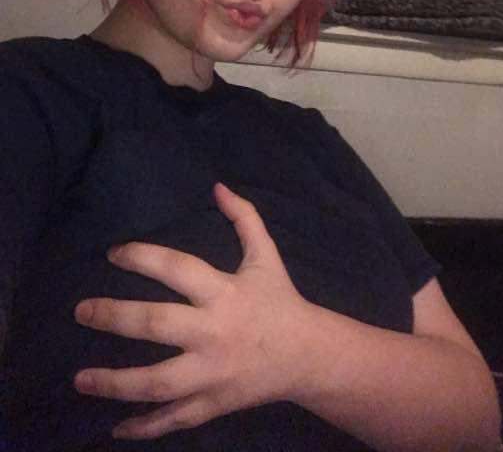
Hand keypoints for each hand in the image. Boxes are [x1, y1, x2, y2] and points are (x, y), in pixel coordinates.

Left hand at [74, 183, 315, 438]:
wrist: (309, 356)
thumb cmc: (280, 300)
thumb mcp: (265, 255)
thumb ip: (244, 218)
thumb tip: (218, 186)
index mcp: (224, 292)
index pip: (177, 268)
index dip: (142, 257)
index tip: (113, 254)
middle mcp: (215, 332)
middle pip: (156, 324)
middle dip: (114, 317)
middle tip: (80, 312)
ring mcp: (213, 374)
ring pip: (157, 382)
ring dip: (115, 382)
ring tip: (80, 378)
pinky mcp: (214, 404)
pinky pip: (174, 419)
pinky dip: (145, 427)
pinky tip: (115, 427)